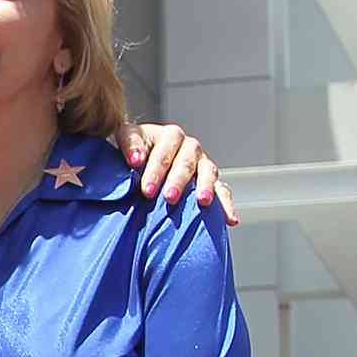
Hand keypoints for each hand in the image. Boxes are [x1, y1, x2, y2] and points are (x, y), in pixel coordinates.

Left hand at [120, 122, 234, 223]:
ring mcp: (202, 164)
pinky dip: (227, 204)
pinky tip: (231, 220)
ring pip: (208, 173)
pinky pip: (223, 191)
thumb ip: (130, 146)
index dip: (156, 170)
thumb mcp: (125, 139)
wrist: (141, 159)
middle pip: (186, 163)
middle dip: (177, 181)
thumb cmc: (132, 151)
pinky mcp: (211, 180)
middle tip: (169, 198)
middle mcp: (190, 147)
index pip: (164, 152)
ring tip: (202, 202)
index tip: (147, 190)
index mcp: (170, 136)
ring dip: (205, 187)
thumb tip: (136, 160)